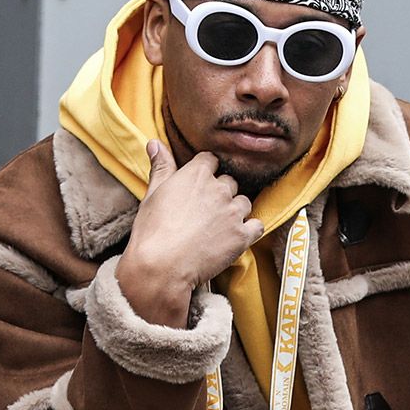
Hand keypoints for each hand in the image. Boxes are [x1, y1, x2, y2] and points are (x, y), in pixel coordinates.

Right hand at [114, 141, 263, 325]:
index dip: (207, 172)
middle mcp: (219, 189)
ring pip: (244, 202)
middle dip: (221, 194)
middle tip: (207, 212)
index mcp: (197, 174)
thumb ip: (161, 167)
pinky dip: (250, 230)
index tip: (201, 185)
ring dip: (236, 211)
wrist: (162, 266)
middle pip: (229, 182)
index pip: (211, 160)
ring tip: (221, 227)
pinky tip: (238, 237)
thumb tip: (155, 143)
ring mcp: (233, 212)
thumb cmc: (153, 231)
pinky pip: (257, 226)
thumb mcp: (153, 193)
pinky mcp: (242, 236)